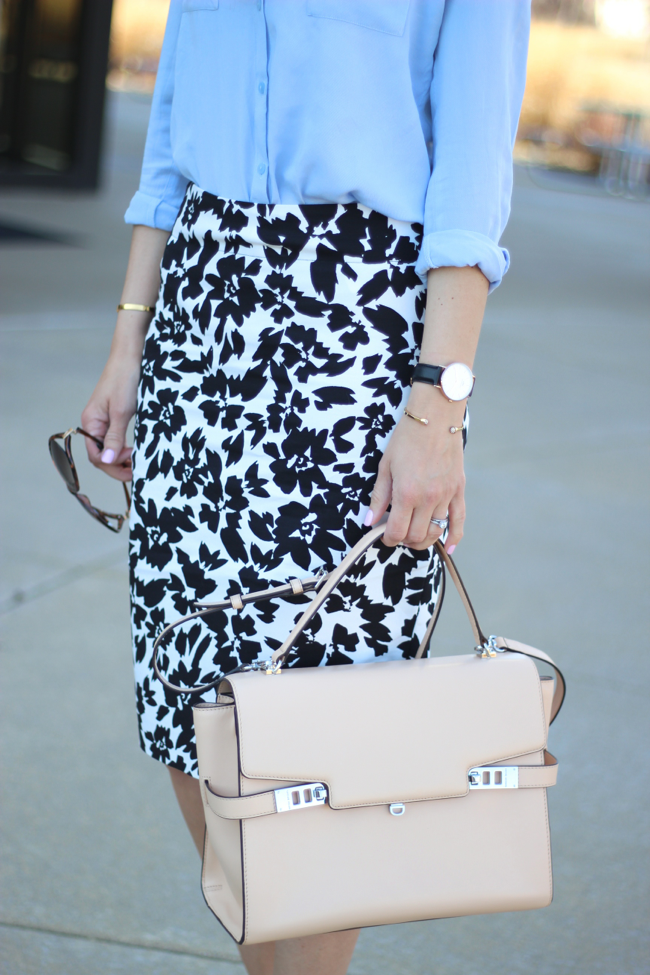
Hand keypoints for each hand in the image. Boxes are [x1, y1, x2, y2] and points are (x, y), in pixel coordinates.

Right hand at [80, 324, 145, 481]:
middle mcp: (94, 423)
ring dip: (121, 458)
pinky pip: (116, 437)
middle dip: (117, 465)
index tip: (132, 464)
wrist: (132, 355)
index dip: (112, 465)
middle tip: (137, 470)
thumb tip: (107, 461)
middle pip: (101, 454)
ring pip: (109, 448)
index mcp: (91, 422)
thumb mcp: (122, 411)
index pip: (96, 456)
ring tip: (136, 463)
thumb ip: (114, 437)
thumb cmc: (125, 378)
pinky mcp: (115, 415)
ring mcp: (104, 419)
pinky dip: (124, 447)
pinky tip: (135, 450)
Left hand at [366, 391, 465, 551]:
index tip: (383, 535)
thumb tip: (369, 521)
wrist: (435, 418)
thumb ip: (378, 497)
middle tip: (397, 532)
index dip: (387, 538)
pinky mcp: (458, 490)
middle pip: (416, 536)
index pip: (396, 531)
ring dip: (424, 539)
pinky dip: (455, 538)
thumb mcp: (385, 466)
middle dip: (404, 539)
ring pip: (436, 532)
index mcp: (406, 493)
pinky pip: (459, 521)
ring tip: (414, 534)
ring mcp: (446, 495)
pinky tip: (449, 547)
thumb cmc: (407, 439)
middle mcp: (428, 499)